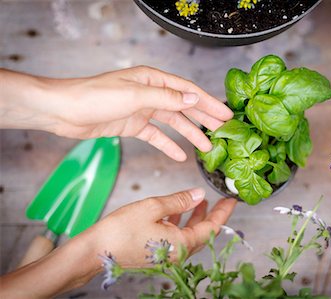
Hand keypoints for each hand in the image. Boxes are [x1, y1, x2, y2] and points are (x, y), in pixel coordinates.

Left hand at [0, 67, 232, 160]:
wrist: (64, 111)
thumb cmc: (94, 97)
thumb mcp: (134, 95)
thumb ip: (165, 98)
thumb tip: (193, 98)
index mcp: (152, 80)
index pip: (188, 90)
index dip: (208, 102)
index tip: (225, 114)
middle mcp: (150, 93)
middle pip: (184, 106)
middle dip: (204, 118)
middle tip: (223, 130)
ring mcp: (142, 110)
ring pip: (173, 123)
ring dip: (190, 134)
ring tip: (207, 147)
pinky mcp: (133, 126)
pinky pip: (156, 136)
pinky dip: (168, 145)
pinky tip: (180, 155)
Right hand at [87, 188, 236, 267]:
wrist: (95, 251)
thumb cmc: (120, 231)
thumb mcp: (153, 207)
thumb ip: (179, 200)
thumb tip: (199, 194)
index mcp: (181, 244)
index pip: (212, 228)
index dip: (223, 213)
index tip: (232, 200)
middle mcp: (177, 253)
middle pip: (203, 233)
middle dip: (212, 215)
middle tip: (220, 200)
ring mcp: (167, 254)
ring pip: (189, 234)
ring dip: (195, 217)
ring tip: (199, 201)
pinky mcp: (157, 252)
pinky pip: (176, 236)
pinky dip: (180, 222)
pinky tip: (176, 210)